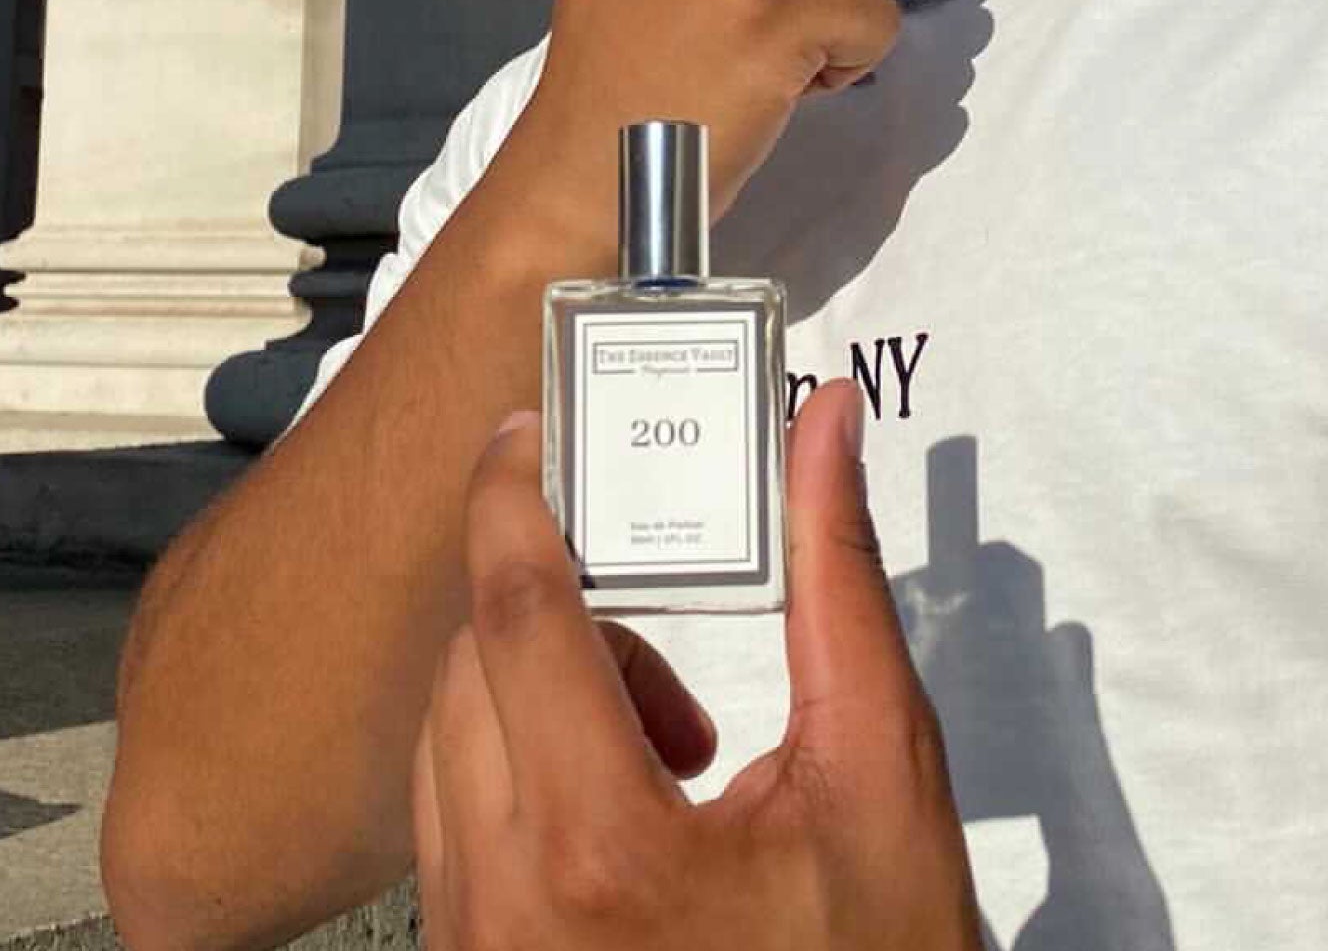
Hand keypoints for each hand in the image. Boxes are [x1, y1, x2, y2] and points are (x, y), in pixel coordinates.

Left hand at [413, 380, 980, 950]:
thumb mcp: (880, 770)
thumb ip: (839, 579)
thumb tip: (823, 425)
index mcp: (603, 849)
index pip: (518, 615)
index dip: (513, 501)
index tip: (526, 434)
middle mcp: (505, 908)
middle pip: (471, 667)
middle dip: (557, 613)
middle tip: (669, 654)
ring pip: (447, 743)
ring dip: (535, 690)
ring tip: (668, 745)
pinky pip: (449, 823)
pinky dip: (516, 767)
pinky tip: (622, 808)